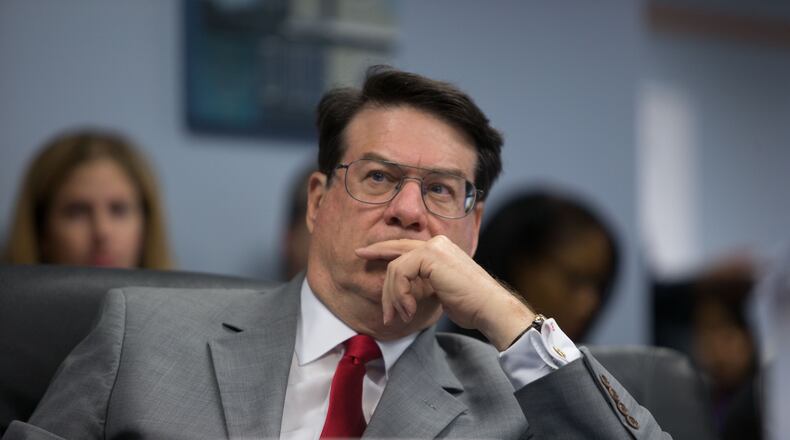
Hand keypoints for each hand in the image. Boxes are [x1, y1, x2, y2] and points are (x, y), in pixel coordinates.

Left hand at [355, 235, 534, 349]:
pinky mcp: (430, 256)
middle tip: (375, 292)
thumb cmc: (469, 304)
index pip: (404, 247)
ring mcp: (433, 247)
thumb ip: (422, 282)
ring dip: (393, 297)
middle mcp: (436, 242)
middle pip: (395, 252)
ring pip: (394, 268)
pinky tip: (410, 310)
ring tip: (402, 316)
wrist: (489, 307)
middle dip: (378, 266)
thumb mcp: (440, 290)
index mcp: (439, 248)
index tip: (363, 254)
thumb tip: (400, 289)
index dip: (381, 249)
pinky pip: (400, 273)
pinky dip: (400, 295)